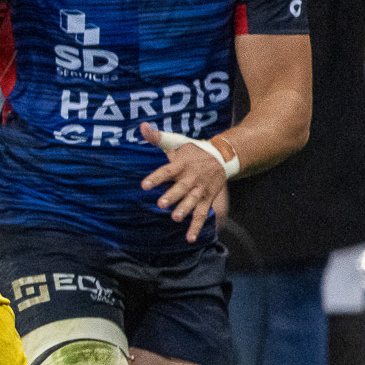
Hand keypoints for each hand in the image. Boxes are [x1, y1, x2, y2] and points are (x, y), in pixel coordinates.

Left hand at [138, 123, 226, 242]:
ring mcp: (200, 190)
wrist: (223, 156)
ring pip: (192, 201)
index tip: (144, 185)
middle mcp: (191, 177)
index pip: (167, 170)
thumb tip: (142, 126)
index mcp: (181, 164)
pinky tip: (190, 238)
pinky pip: (202, 214)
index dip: (156, 177)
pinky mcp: (206, 199)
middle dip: (172, 196)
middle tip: (160, 204)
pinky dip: (196, 227)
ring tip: (175, 218)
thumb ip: (157, 137)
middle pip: (181, 188)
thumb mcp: (176, 142)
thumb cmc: (192, 151)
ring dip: (184, 209)